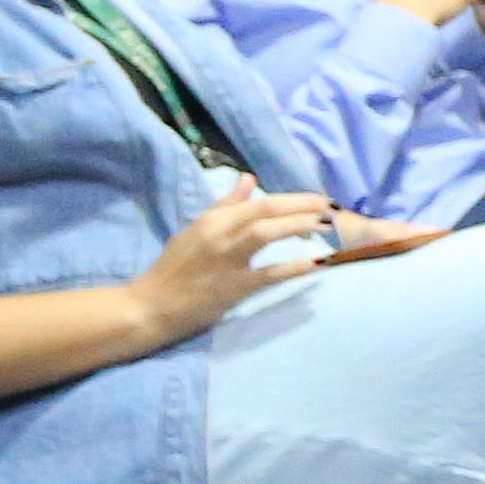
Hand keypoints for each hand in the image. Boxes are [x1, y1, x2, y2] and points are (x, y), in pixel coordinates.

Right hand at [127, 189, 337, 346]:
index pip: (261, 201)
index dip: (295, 198)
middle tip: (332, 208)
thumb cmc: (176, 267)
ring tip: (328, 227)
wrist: (152, 305)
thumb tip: (249, 179)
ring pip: (266, 233)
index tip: (319, 200)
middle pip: (267, 210)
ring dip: (299, 225)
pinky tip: (320, 263)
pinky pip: (269, 274)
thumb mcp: (197, 229)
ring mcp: (226, 260)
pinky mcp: (232, 287)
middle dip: (304, 206)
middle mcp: (220, 234)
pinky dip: (296, 267)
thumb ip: (226, 205)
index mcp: (214, 220)